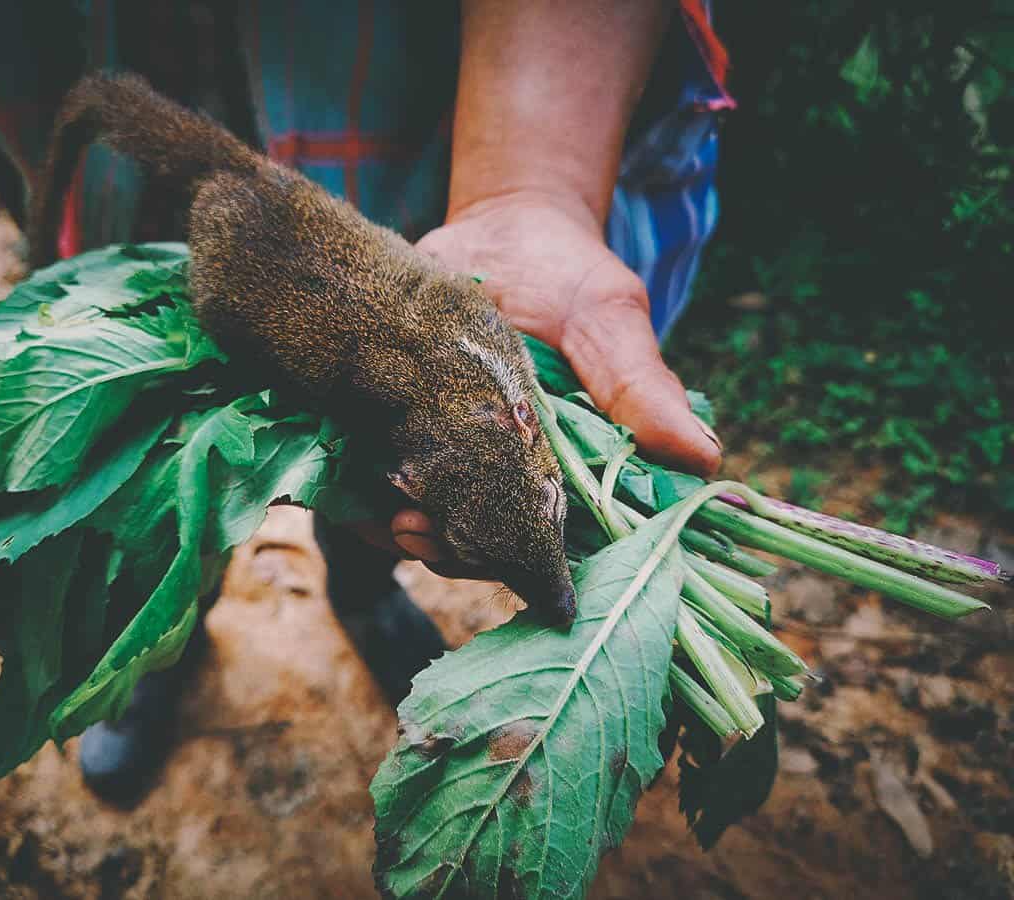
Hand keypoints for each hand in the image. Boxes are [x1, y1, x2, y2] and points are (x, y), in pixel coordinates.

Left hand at [379, 190, 721, 567]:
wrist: (498, 229)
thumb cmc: (570, 277)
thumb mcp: (610, 319)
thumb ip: (641, 387)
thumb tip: (704, 457)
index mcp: (565, 465)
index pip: (554, 539)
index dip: (532, 564)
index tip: (508, 564)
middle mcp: (508, 470)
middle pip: (486, 544)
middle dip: (457, 553)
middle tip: (423, 537)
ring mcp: (453, 453)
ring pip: (432, 523)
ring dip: (408, 534)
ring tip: (392, 521)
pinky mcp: (402, 427)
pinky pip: (379, 480)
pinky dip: (365, 498)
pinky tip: (356, 496)